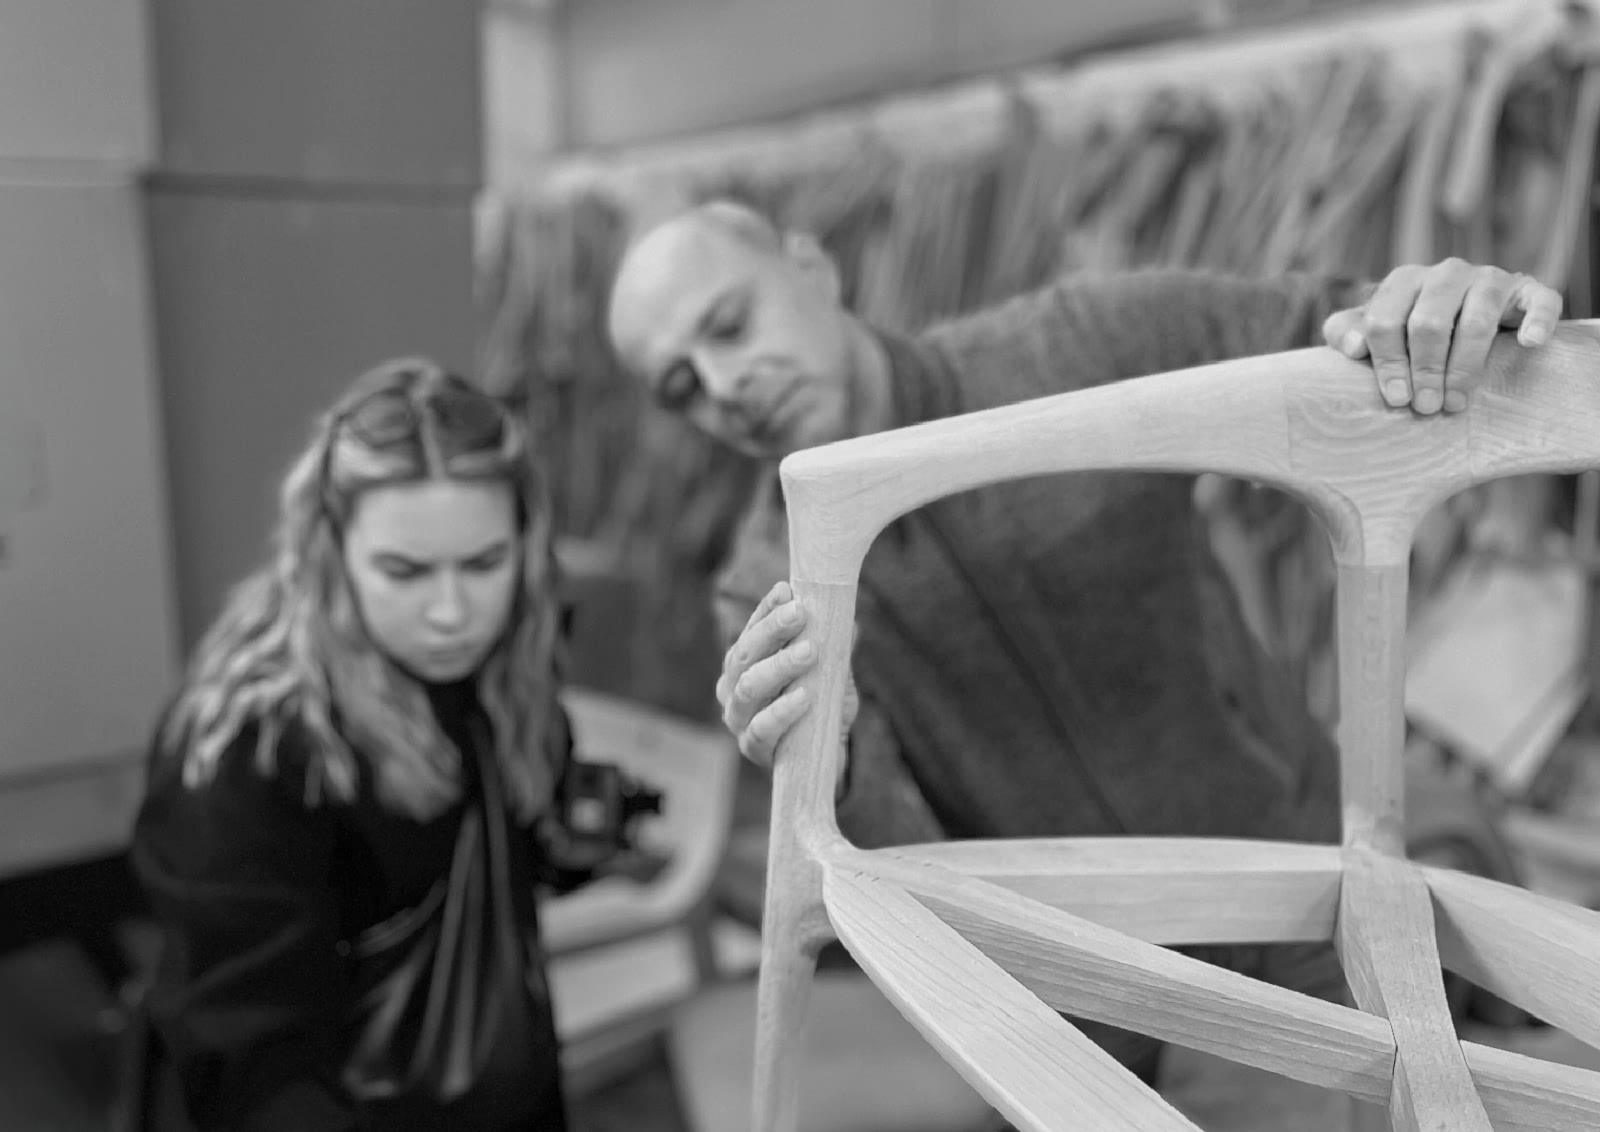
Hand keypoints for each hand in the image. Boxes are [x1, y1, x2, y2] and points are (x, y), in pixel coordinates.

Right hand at [716, 581, 857, 787]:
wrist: (825, 759)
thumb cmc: (821, 709)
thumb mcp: (831, 674)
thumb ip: (834, 649)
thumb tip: (848, 621)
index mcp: (744, 664)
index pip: (751, 630)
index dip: (765, 609)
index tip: (787, 589)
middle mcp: (732, 689)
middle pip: (744, 654)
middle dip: (772, 630)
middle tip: (801, 613)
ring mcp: (739, 720)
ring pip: (749, 687)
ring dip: (779, 665)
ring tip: (809, 651)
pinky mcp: (753, 749)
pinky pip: (763, 728)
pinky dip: (782, 711)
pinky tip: (803, 697)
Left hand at [1322, 259, 1562, 414]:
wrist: (1466, 315)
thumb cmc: (1408, 332)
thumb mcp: (1372, 331)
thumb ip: (1347, 332)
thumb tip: (1355, 347)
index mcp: (1404, 280)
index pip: (1385, 320)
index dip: (1388, 363)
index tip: (1396, 398)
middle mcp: (1446, 274)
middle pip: (1428, 322)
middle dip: (1425, 370)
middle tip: (1426, 407)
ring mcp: (1489, 279)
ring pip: (1476, 319)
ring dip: (1465, 365)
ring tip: (1455, 402)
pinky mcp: (1526, 290)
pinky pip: (1539, 300)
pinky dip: (1536, 321)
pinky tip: (1529, 344)